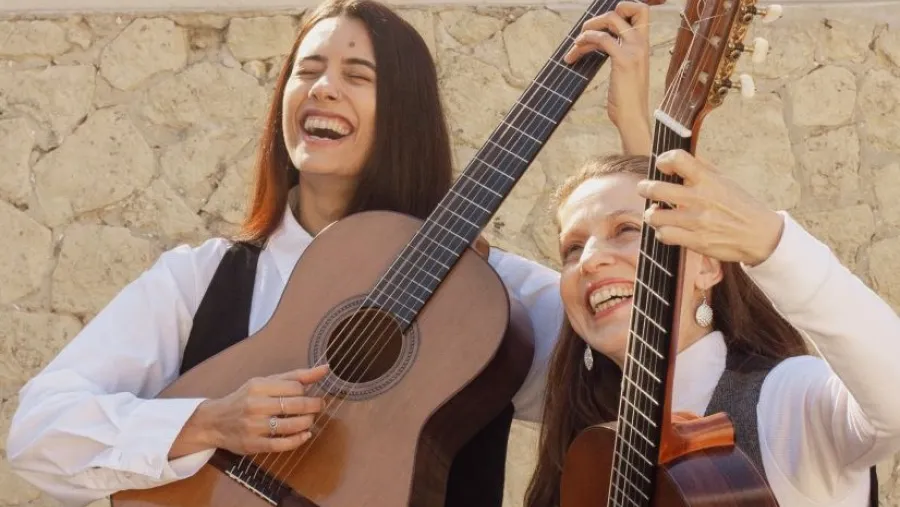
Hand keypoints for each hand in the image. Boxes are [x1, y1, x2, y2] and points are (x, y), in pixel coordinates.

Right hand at [174, 364, 329, 456]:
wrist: (215, 422)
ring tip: (310, 420)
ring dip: (308, 423)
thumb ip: (295, 376)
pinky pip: (283, 444)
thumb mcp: (265, 382)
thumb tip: (325, 369)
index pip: (295, 387)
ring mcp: (254, 426)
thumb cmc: (244, 399)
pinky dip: (299, 440)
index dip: (307, 391)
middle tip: (319, 406)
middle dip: (314, 406)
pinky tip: (304, 435)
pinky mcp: (254, 444)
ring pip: (292, 425)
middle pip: (296, 405)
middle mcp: (256, 405)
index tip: (309, 394)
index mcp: (259, 387)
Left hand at [563, 0, 659, 154]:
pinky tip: (576, 50)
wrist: (632, 118)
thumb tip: (603, 45)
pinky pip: (602, 39)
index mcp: (643, 45)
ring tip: (576, 43)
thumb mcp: (626, 72)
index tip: (604, 24)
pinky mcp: (623, 60)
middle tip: (585, 32)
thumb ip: (619, 56)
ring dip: (589, 27)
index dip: (623, 8)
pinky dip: (586, 40)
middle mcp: (642, 43)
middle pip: (629, 8)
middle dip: (601, 16)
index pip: (641, 11)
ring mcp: (634, 50)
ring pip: (612, 19)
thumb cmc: (626, 101)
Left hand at [637, 150, 784, 265]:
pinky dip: (662, 232)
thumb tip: (678, 158)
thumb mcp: (725, 180)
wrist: (760, 235)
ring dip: (652, 214)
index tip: (662, 165)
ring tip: (656, 213)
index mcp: (708, 179)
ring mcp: (696, 221)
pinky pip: (664, 235)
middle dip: (645, 188)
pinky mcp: (695, 241)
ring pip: (655, 215)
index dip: (663, 160)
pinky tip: (667, 229)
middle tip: (644, 189)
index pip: (677, 159)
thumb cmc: (740, 205)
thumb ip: (702, 168)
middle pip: (656, 189)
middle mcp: (700, 198)